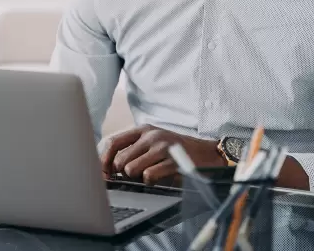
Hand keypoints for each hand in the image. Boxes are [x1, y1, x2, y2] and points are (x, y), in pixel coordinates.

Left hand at [99, 125, 225, 185]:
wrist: (209, 154)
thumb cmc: (177, 151)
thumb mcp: (154, 142)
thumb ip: (133, 149)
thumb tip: (108, 168)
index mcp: (144, 130)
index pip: (113, 142)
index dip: (104, 160)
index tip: (104, 174)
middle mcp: (151, 136)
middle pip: (121, 161)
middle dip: (125, 174)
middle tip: (136, 176)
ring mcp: (162, 147)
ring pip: (132, 170)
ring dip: (139, 178)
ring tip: (152, 175)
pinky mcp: (172, 161)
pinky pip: (148, 177)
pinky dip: (152, 182)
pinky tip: (161, 178)